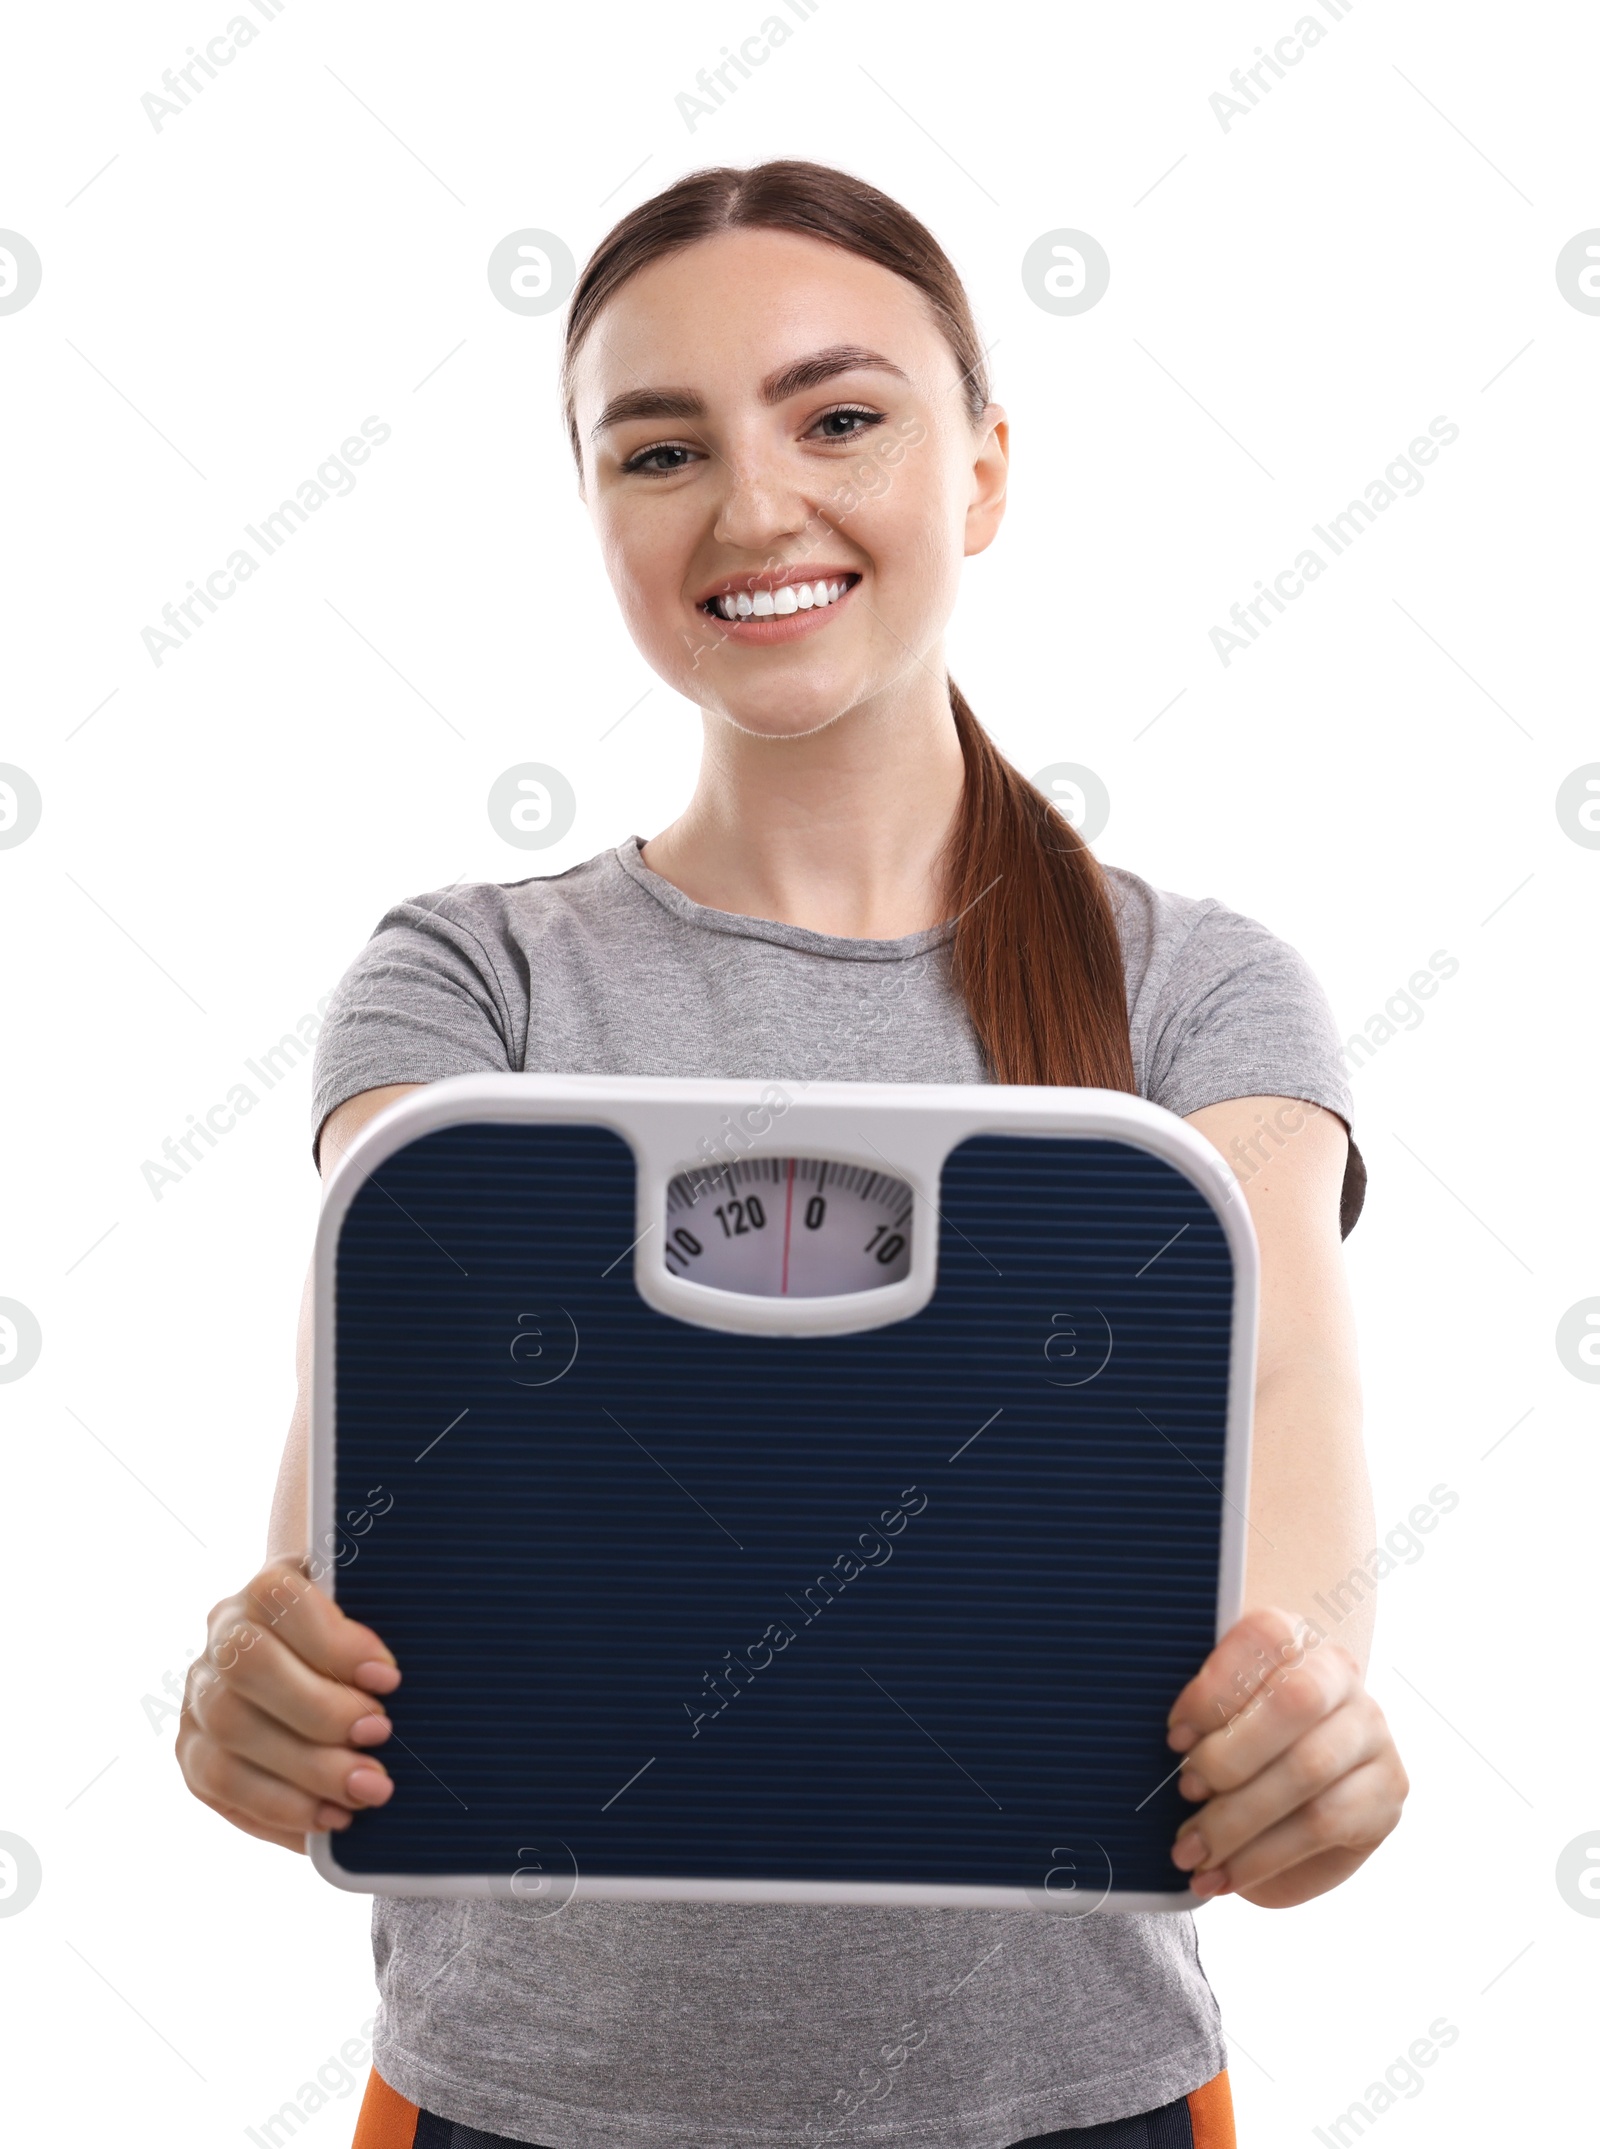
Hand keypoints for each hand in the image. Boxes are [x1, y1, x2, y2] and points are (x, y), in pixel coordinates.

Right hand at [176, 1559, 401, 1852]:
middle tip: (381, 1738)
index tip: (389, 1679)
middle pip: (249, 1667)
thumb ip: (382, 1631)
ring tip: (368, 1791)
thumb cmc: (361, 1644)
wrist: (312, 1663)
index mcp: (269, 1586)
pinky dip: (279, 1807)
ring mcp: (200, 1693)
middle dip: (320, 1711)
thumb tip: (408, 1684)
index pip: (279, 1597)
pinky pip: (219, 1783)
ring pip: (231, 1730)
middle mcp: (222, 1633)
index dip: (333, 1641)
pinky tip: (331, 1818)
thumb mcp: (374, 1619)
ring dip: (306, 1769)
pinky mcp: (192, 1750)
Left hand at [1165, 1606, 1407, 1908]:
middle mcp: (1341, 1675)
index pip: (1265, 1639)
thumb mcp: (1214, 1722)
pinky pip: (1325, 1824)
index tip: (1173, 1737)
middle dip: (1230, 1755)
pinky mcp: (1386, 1792)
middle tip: (1184, 1792)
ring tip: (1191, 1851)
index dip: (1215, 1687)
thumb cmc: (1235, 1749)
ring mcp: (1372, 1732)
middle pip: (1295, 1702)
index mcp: (1293, 1637)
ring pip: (1307, 1771)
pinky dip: (1263, 1856)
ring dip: (1237, 1820)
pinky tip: (1225, 1875)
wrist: (1291, 1801)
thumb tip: (1169, 1745)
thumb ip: (1198, 1716)